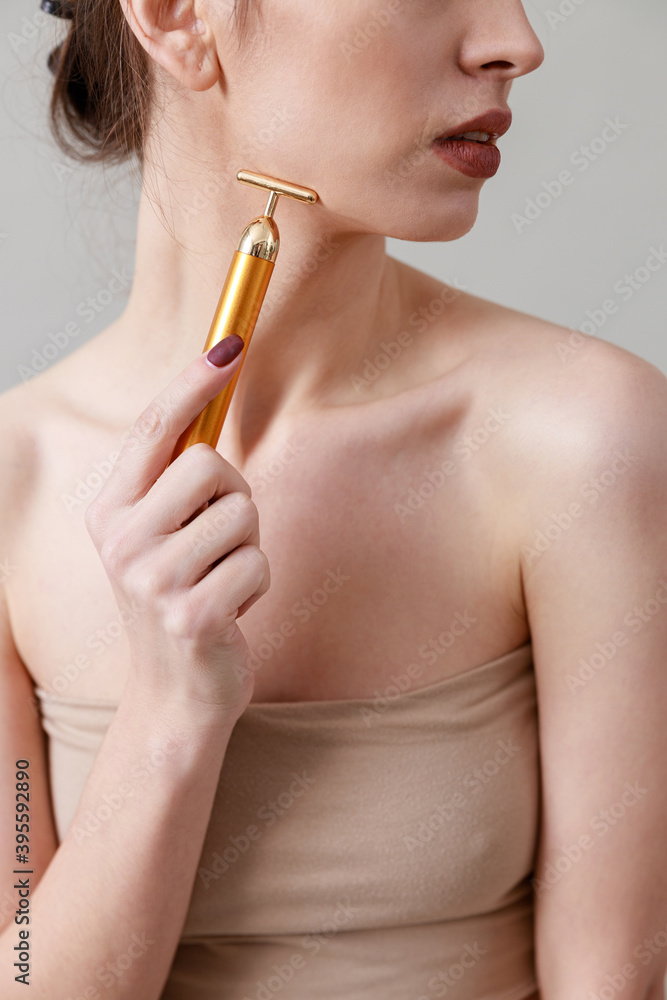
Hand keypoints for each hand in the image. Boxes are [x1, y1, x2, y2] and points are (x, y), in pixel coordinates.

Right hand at [84, 335, 269, 720]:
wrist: (176, 688)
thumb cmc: (181, 595)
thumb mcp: (163, 534)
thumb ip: (176, 479)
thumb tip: (213, 388)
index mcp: (110, 511)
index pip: (150, 431)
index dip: (192, 383)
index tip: (230, 344)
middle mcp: (120, 541)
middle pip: (210, 465)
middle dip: (235, 496)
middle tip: (221, 537)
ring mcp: (152, 581)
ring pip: (242, 515)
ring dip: (249, 545)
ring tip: (223, 577)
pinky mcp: (191, 615)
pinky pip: (258, 563)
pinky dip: (257, 584)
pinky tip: (232, 610)